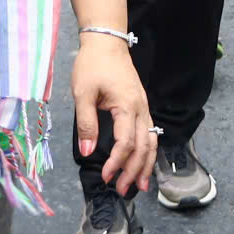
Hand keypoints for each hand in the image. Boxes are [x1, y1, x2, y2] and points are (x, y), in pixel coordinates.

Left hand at [72, 35, 155, 195]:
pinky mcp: (141, 106)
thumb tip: (86, 151)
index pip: (125, 143)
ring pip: (151, 141)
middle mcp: (141, 109)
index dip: (116, 163)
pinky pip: (149, 133)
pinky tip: (143, 163)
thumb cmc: (93, 65)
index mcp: (127, 106)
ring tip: (140, 185)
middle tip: (122, 190)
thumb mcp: (82, 93)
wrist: (106, 43)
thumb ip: (86, 123)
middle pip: (143, 147)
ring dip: (146, 165)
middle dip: (134, 171)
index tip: (106, 177)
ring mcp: (144, 107)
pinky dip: (148, 151)